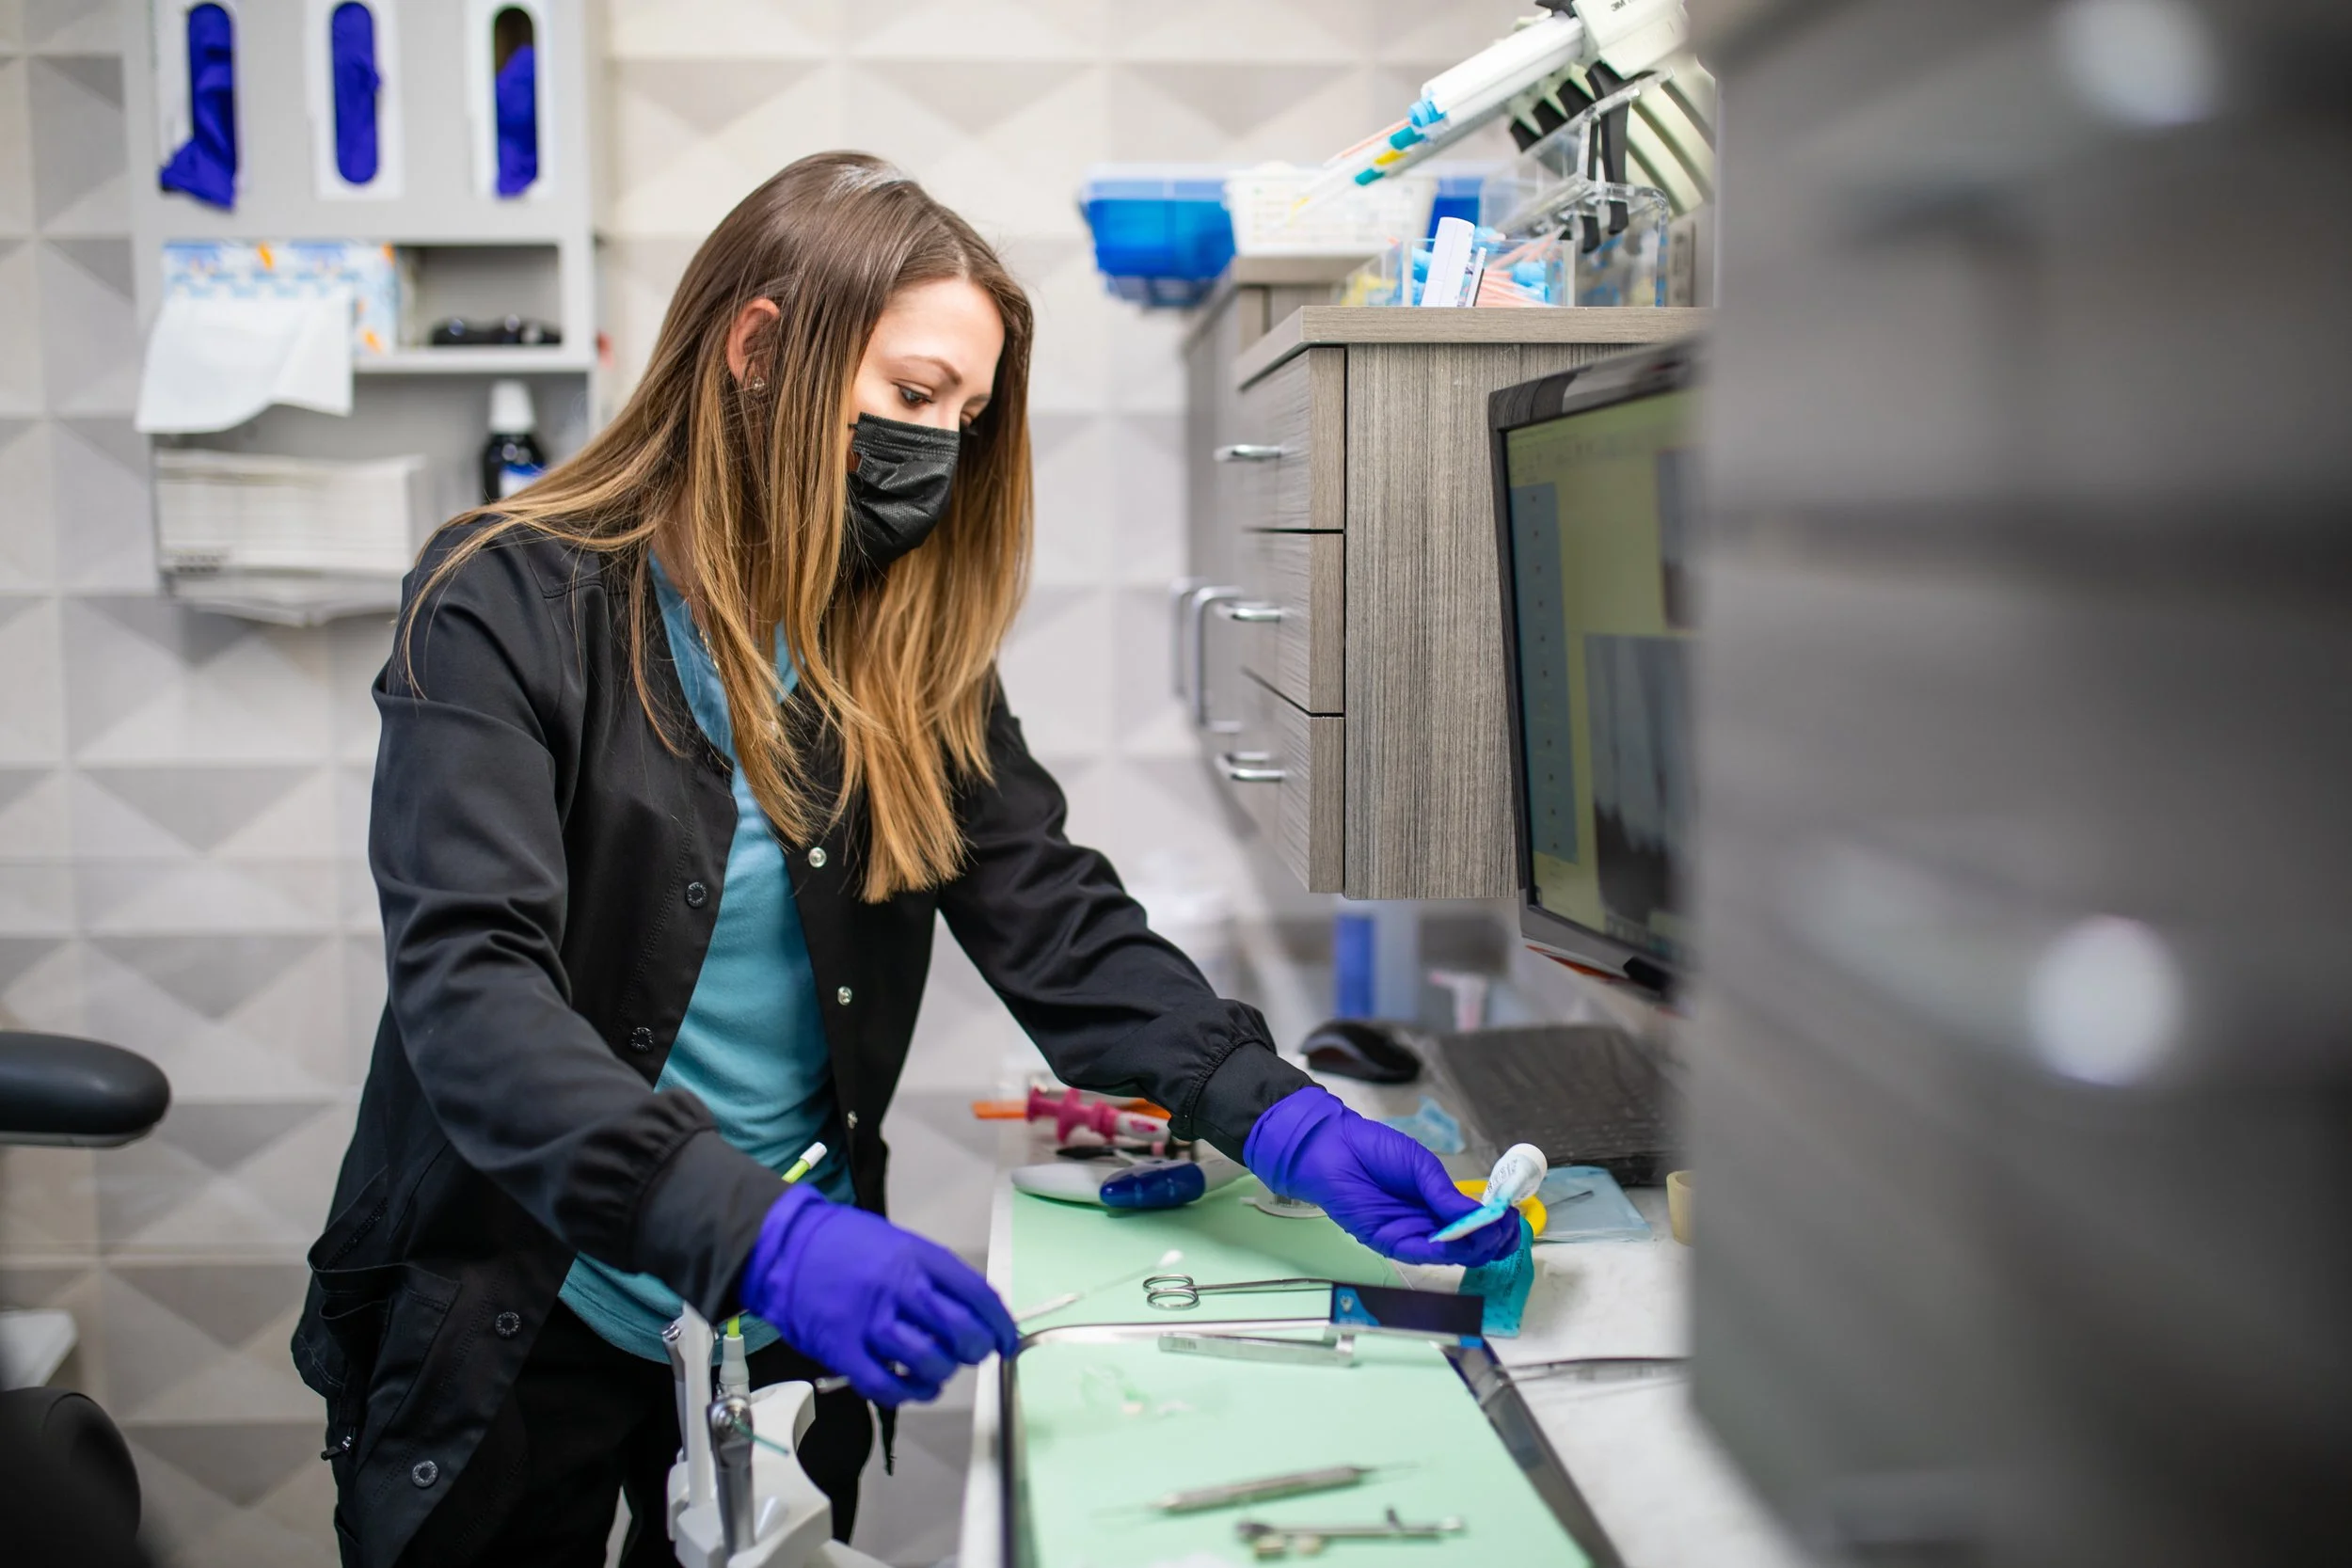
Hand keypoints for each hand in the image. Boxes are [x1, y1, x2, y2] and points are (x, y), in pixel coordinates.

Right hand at [738, 1184, 1017, 1405]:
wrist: (783, 1246)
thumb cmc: (843, 1243)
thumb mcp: (897, 1242)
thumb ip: (932, 1275)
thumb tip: (973, 1311)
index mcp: (917, 1257)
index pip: (976, 1294)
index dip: (999, 1323)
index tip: (1007, 1339)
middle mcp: (898, 1288)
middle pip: (959, 1331)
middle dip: (977, 1349)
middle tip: (974, 1353)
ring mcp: (869, 1320)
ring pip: (928, 1362)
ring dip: (944, 1373)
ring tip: (940, 1369)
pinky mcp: (842, 1350)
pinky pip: (886, 1386)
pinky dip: (909, 1394)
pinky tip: (915, 1388)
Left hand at [1244, 1086, 1518, 1266]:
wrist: (1333, 1148)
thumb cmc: (1375, 1151)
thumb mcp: (1421, 1167)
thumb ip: (1447, 1194)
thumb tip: (1481, 1216)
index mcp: (1439, 1205)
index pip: (1477, 1226)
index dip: (1498, 1226)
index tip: (1513, 1216)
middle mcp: (1429, 1225)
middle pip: (1470, 1247)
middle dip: (1494, 1240)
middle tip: (1505, 1226)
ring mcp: (1411, 1236)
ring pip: (1452, 1255)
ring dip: (1475, 1246)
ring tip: (1491, 1230)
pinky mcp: (1389, 1243)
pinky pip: (1422, 1253)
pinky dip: (1444, 1249)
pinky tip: (1460, 1238)